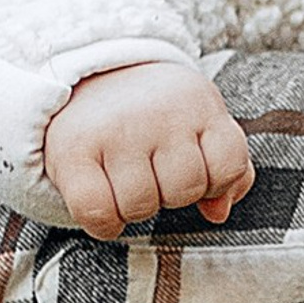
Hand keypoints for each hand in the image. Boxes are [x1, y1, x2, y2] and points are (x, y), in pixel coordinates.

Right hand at [44, 59, 252, 237]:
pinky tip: (106, 207)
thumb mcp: (199, 125)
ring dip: (135, 209)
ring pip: (140, 206)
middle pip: (184, 192)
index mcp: (198, 103)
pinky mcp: (74, 150)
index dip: (215, 182)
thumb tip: (219, 212)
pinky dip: (104, 224)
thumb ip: (226, 169)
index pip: (229, 166)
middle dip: (171, 195)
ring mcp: (116, 130)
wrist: (89, 78)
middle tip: (153, 175)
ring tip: (127, 184)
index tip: (196, 170)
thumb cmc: (155, 115)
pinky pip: (97, 212)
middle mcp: (159, 113)